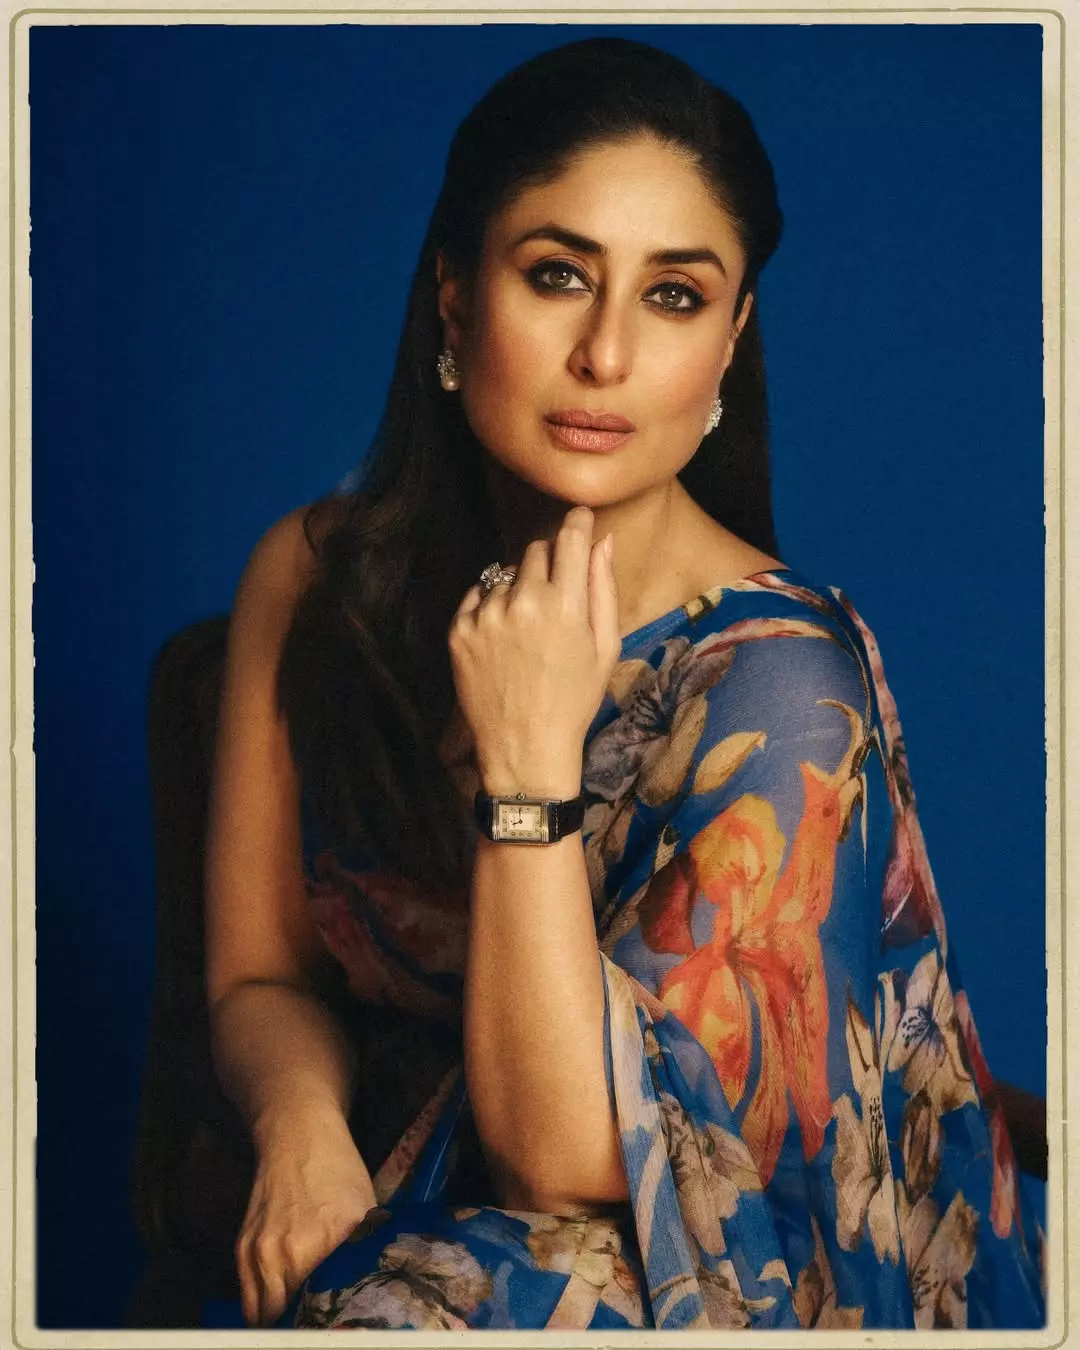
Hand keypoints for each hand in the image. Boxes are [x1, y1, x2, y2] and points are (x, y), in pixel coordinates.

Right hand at [236, 1107, 376, 1326]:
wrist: (297, 1135)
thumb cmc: (337, 1170)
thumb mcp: (366, 1212)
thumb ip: (362, 1256)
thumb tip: (371, 1291)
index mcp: (322, 1244)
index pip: (321, 1309)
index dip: (327, 1321)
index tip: (336, 1322)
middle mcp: (284, 1253)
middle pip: (288, 1318)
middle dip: (304, 1322)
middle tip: (320, 1321)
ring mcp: (258, 1253)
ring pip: (264, 1316)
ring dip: (282, 1320)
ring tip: (302, 1318)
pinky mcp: (242, 1249)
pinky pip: (249, 1298)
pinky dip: (264, 1307)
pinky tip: (283, 1304)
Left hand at [449, 506, 619, 795]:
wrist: (526, 748)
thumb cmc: (574, 700)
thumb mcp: (605, 648)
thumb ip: (602, 588)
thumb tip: (603, 540)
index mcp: (564, 605)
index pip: (569, 538)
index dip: (578, 522)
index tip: (580, 519)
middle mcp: (522, 602)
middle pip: (535, 550)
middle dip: (548, 562)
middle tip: (555, 596)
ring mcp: (485, 616)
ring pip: (504, 574)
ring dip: (517, 588)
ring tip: (527, 630)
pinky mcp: (458, 631)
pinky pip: (476, 596)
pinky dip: (489, 606)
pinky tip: (504, 637)